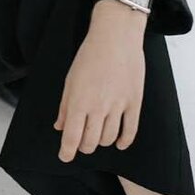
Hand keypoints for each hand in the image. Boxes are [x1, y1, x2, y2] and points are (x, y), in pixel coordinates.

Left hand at [53, 21, 145, 162]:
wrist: (115, 37)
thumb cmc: (89, 56)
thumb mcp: (70, 80)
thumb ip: (65, 106)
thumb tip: (60, 127)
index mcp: (79, 101)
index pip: (72, 137)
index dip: (67, 151)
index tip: (65, 157)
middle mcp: (98, 107)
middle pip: (90, 142)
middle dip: (83, 147)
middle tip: (81, 143)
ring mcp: (118, 106)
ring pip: (109, 138)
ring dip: (100, 142)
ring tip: (97, 137)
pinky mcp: (134, 102)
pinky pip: (130, 130)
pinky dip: (124, 141)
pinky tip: (118, 143)